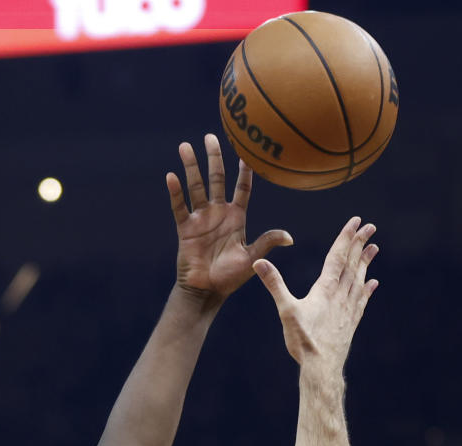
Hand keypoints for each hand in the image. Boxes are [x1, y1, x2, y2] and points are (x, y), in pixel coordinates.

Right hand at [168, 134, 292, 301]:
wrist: (207, 292)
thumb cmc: (231, 278)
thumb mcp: (252, 258)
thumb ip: (267, 243)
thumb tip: (290, 238)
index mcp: (236, 217)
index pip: (242, 188)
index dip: (244, 171)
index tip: (246, 152)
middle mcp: (218, 213)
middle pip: (216, 179)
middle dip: (214, 158)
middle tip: (211, 137)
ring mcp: (201, 219)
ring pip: (196, 187)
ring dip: (190, 168)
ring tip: (185, 147)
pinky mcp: (185, 228)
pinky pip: (179, 207)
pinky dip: (175, 193)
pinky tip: (171, 176)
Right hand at [253, 216, 378, 369]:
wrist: (322, 368)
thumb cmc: (303, 341)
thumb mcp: (286, 310)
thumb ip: (274, 284)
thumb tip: (257, 262)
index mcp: (325, 289)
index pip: (337, 256)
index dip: (346, 237)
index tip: (356, 222)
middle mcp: (340, 296)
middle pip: (352, 264)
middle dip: (360, 244)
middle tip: (370, 227)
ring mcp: (348, 309)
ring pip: (359, 280)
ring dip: (365, 262)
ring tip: (374, 248)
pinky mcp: (351, 323)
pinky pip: (361, 301)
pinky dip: (367, 289)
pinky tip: (372, 283)